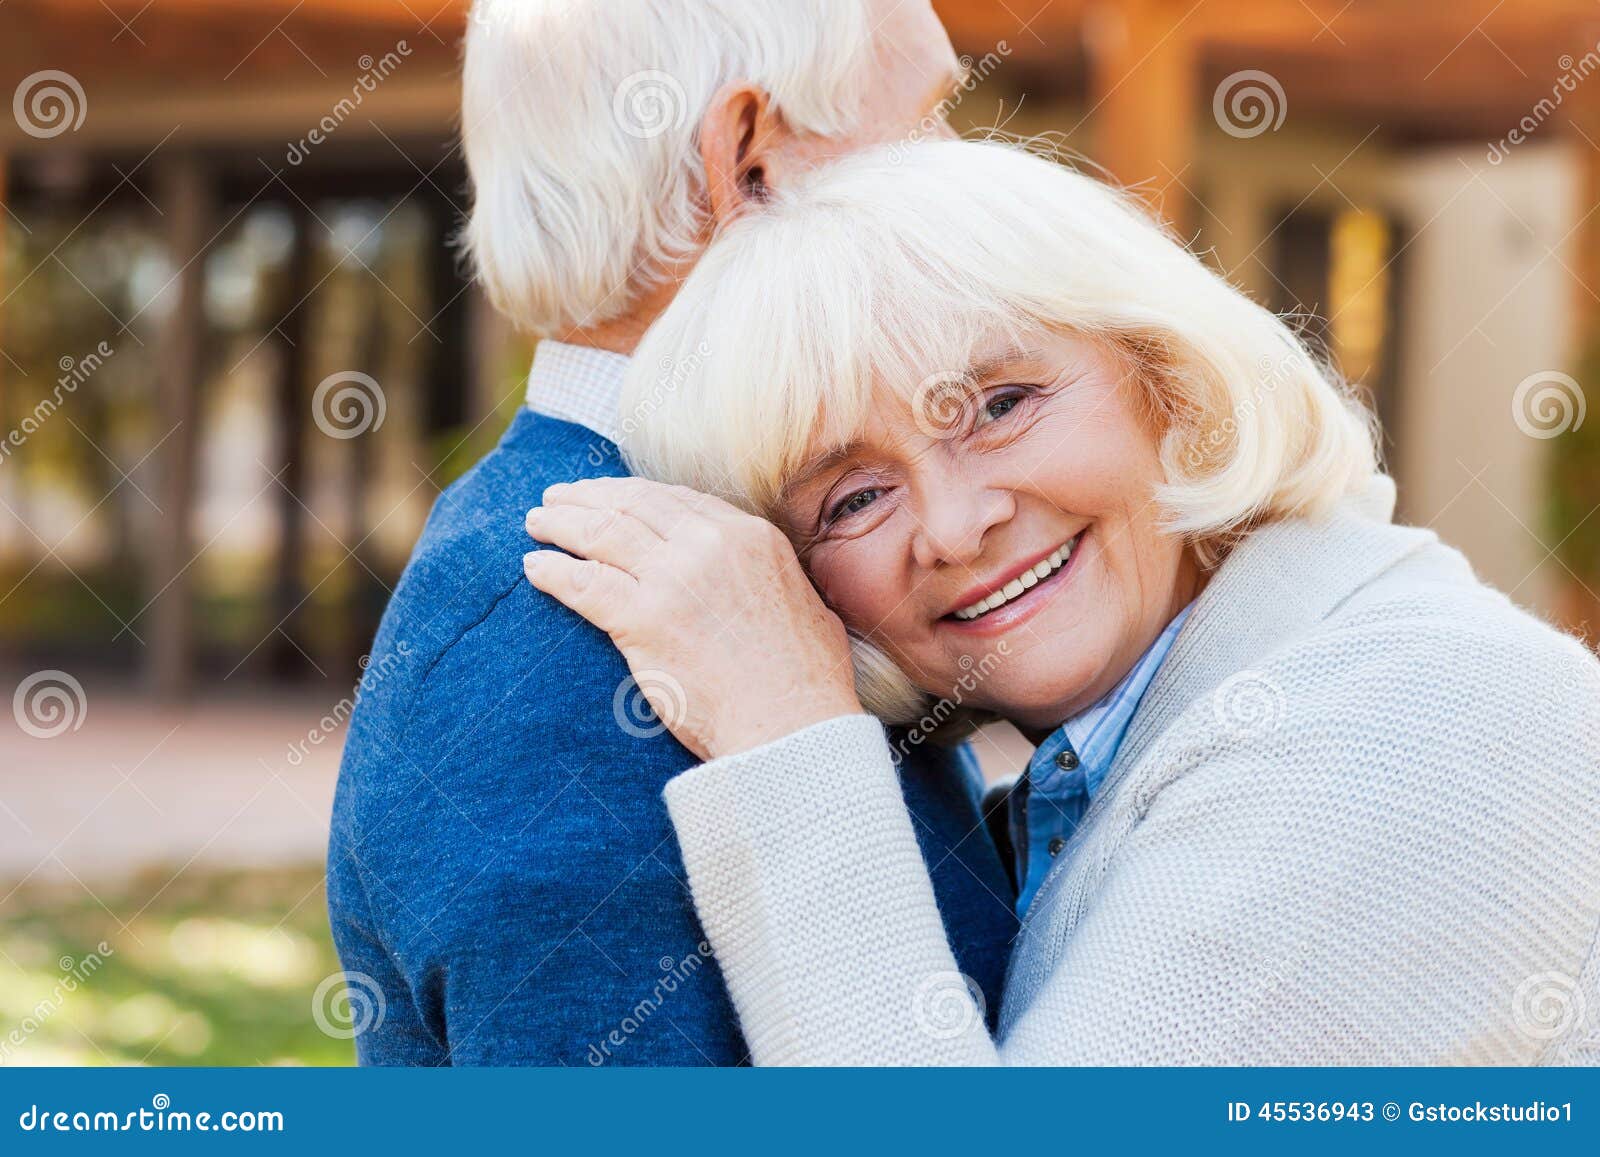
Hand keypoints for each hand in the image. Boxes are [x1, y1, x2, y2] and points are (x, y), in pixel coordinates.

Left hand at [523, 477, 862, 760]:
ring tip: (536, 524)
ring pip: (602, 534)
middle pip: (632, 504)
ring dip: (561, 525)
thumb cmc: (806, 682)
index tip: (607, 495)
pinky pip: (584, 584)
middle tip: (557, 498)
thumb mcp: (805, 603)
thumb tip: (759, 580)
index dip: (631, 493)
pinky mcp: (643, 619)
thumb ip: (770, 577)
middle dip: (588, 496)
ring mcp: (674, 579)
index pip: (676, 498)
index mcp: (751, 536)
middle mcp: (709, 544)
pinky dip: (553, 572)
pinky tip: (533, 568)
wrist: (793, 725)